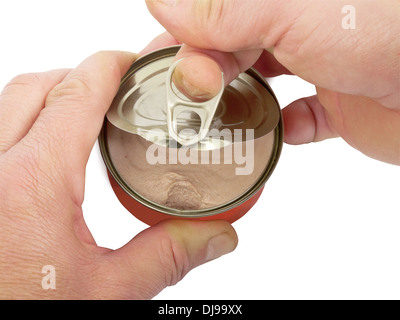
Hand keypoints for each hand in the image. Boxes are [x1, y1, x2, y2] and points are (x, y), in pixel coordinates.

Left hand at [0, 51, 236, 298]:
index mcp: (31, 185)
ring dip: (49, 99)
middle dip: (78, 77)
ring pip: (8, 106)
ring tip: (88, 116)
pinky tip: (52, 153)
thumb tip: (216, 238)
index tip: (131, 62)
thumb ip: (164, 257)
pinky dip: (25, 125)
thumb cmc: (26, 316)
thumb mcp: (105, 293)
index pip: (73, 96)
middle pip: (35, 87)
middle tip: (117, 92)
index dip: (107, 67)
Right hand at [146, 0, 399, 164]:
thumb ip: (226, 8)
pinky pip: (303, 116)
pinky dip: (287, 127)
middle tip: (189, 103)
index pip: (217, 12)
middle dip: (207, 76)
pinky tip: (281, 132)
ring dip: (239, 103)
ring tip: (219, 122)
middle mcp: (302, 23)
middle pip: (234, 48)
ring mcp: (322, 63)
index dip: (187, 39)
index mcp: (284, 0)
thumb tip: (162, 2)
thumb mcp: (295, 8)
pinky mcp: (342, 102)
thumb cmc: (389, 32)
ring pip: (263, 82)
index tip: (173, 72)